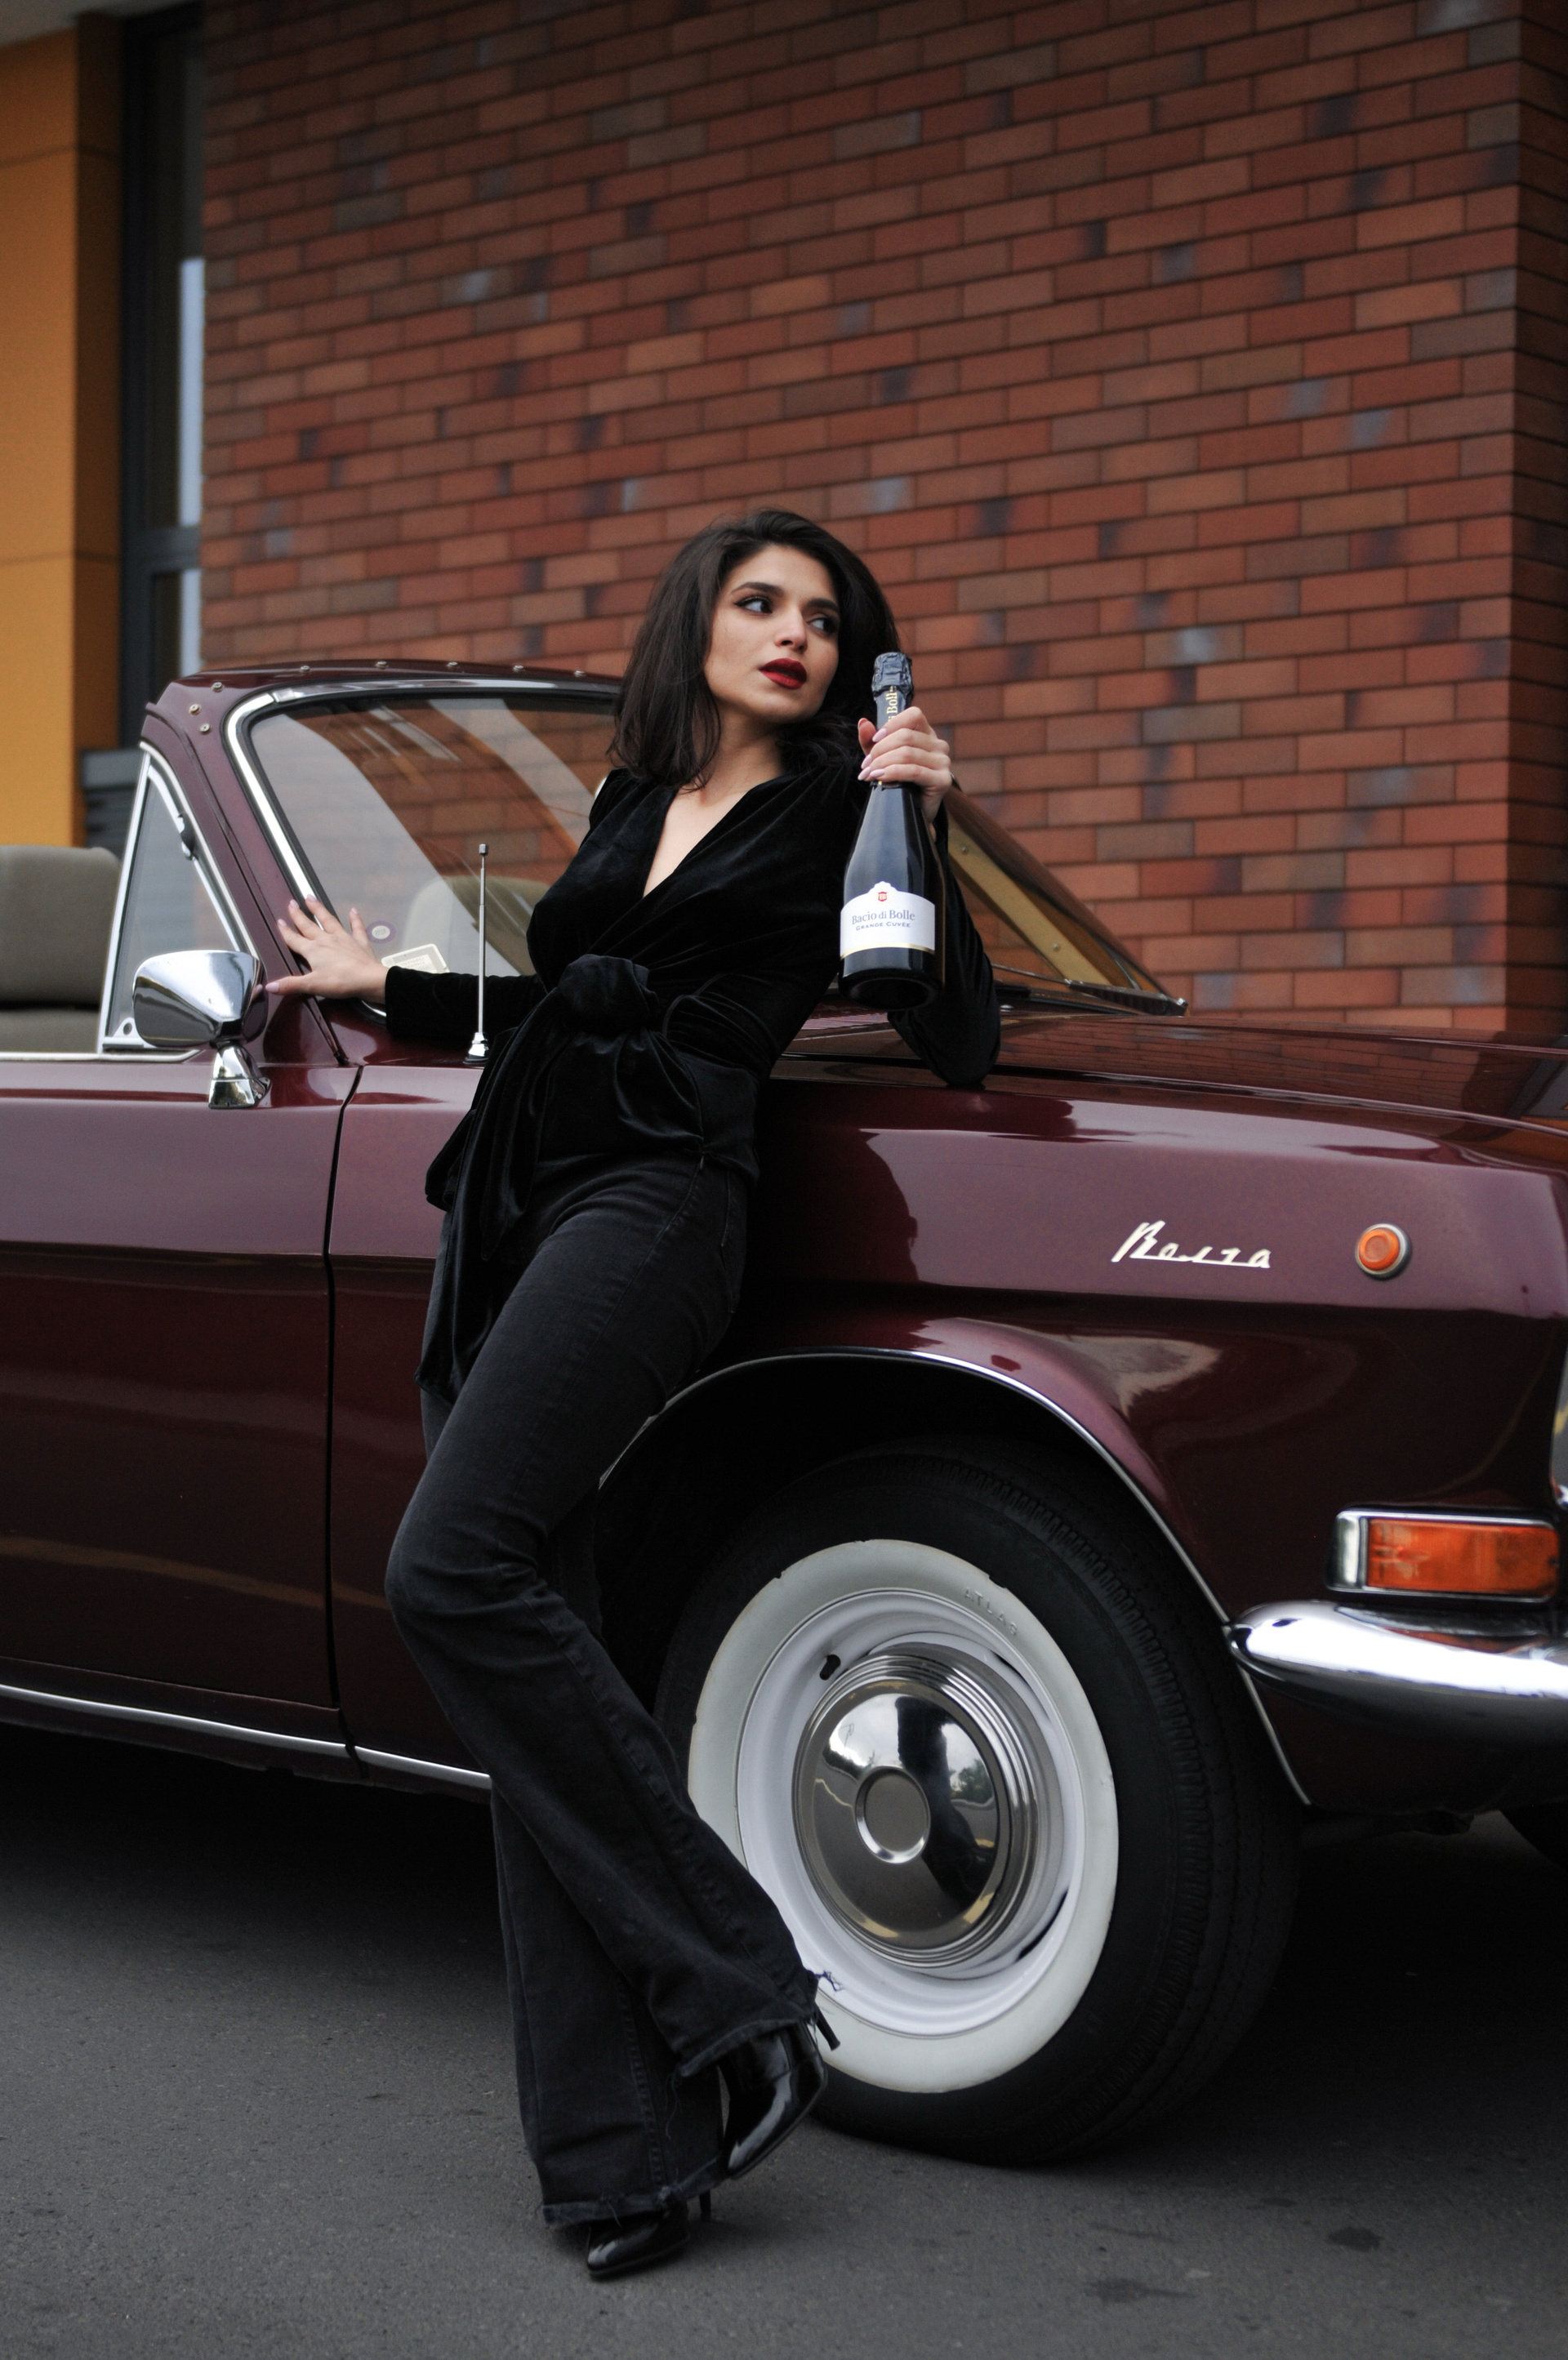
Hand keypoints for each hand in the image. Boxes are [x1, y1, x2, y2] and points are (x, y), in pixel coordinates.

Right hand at [272, 898, 387, 1005]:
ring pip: (328, 920)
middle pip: (309, 926)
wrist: (369, 980)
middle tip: (291, 902)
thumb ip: (290, 984)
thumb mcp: (312, 985)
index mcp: (313, 950)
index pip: (295, 939)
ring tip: (311, 897)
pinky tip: (353, 910)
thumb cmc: (340, 982)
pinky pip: (357, 927)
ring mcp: (343, 938)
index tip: (279, 921)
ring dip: (319, 909)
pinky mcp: (359, 942)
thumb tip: (269, 986)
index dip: (285, 931)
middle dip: (298, 915)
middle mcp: (326, 940)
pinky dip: (355, 919)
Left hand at [858, 709, 951, 824]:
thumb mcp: (881, 758)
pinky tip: (881, 778)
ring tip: (869, 774)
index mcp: (927, 734)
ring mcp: (943, 762)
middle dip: (880, 750)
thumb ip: (871, 741)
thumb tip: (863, 722)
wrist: (910, 813)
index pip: (914, 715)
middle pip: (906, 736)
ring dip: (883, 763)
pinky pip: (913, 771)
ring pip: (907, 753)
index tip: (874, 740)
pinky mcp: (942, 780)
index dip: (892, 725)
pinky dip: (893, 772)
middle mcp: (938, 745)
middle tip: (866, 766)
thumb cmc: (897, 782)